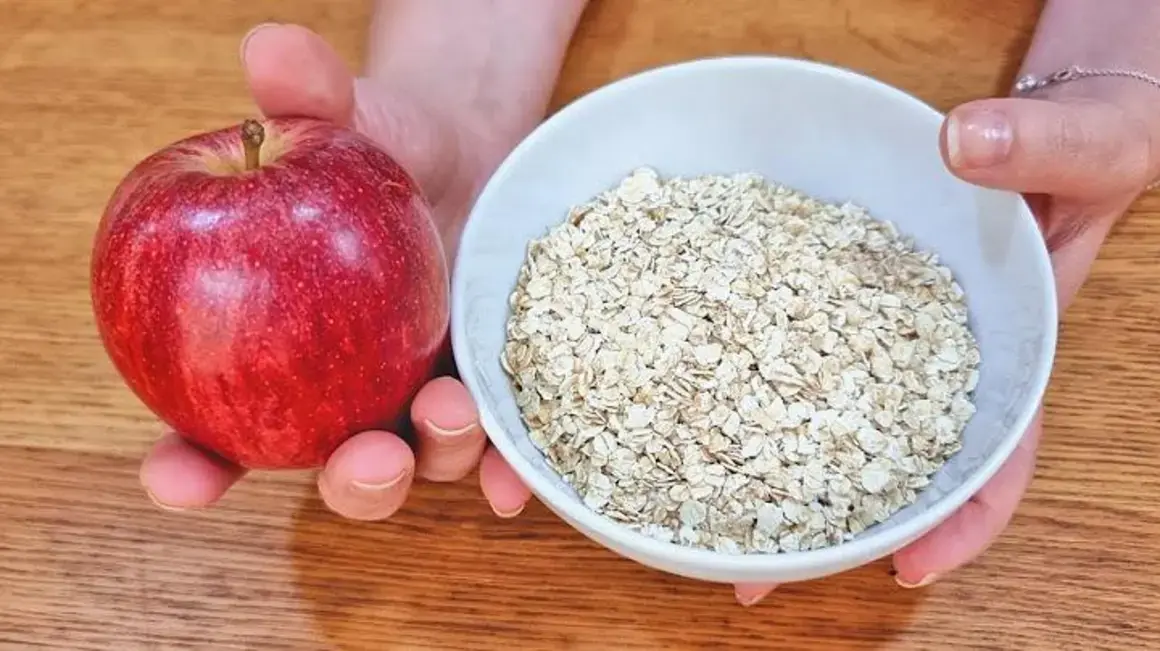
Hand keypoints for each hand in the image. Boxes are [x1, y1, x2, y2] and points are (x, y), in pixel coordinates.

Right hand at [139, 24, 530, 520]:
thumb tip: (270, 49)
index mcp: (273, 350)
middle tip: (364, 458)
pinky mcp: (486, 389)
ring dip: (434, 461)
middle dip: (350, 481)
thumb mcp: (347, 116)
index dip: (191, 464)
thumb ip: (308, 95)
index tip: (179, 478)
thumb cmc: (382, 143)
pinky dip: (504, 472)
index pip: (211, 424)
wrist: (468, 154)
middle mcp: (343, 393)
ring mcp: (418, 399)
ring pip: (421, 462)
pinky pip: (496, 449)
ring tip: (449, 412)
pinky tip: (517, 479)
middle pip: (334, 468)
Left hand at [736, 82, 1158, 604]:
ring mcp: (880, 335)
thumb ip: (1044, 148)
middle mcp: (936, 362)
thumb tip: (969, 144)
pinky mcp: (839, 294)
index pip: (995, 457)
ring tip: (699, 512)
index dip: (957, 520)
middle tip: (751, 573)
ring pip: (826, 412)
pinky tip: (687, 388)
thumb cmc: (1088, 148)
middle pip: (886, 461)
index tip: (906, 567)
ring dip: (769, 464)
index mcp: (1010, 356)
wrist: (1036, 128)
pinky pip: (790, 342)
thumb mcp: (1088, 146)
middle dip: (823, 523)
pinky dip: (747, 371)